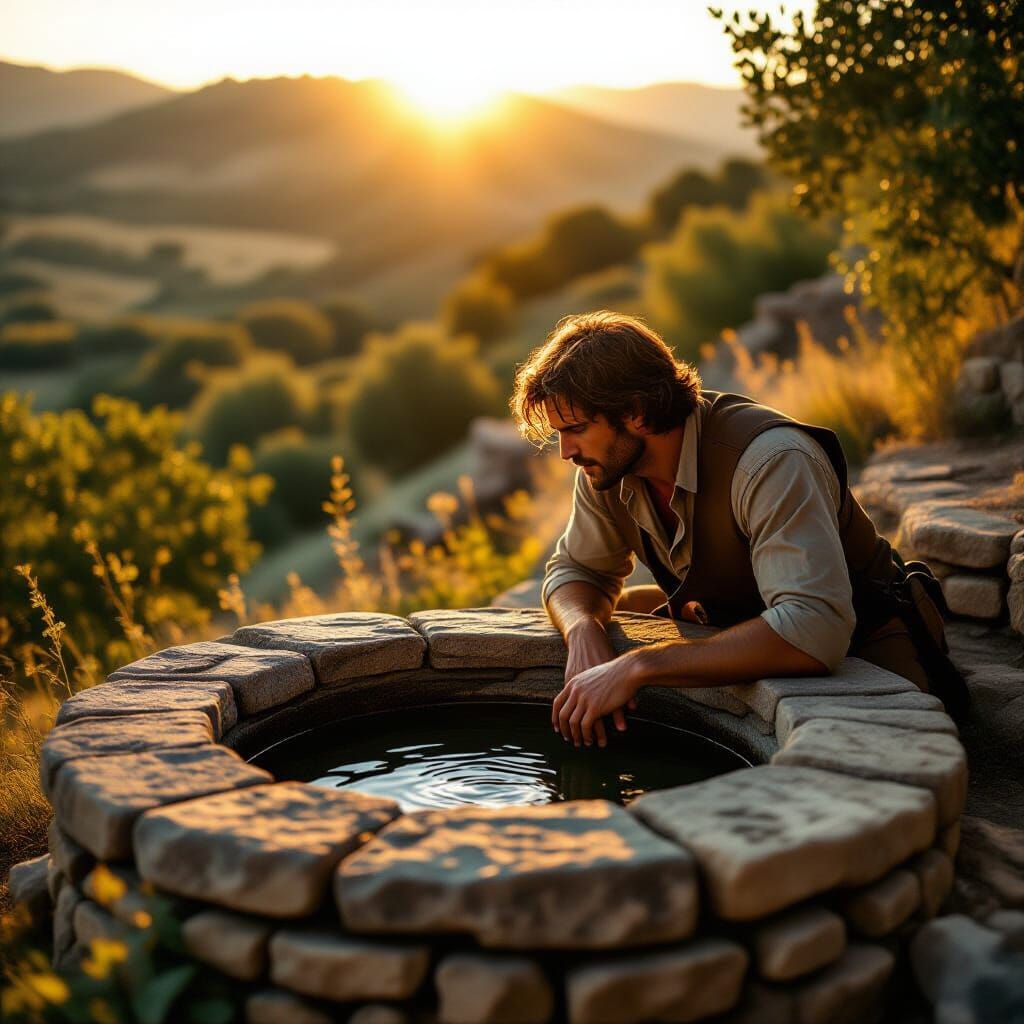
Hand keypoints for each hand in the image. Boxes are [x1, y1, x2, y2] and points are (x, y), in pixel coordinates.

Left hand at [561, 619, 633, 746]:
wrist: (627, 669)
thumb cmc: (616, 672)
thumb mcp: (593, 675)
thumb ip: (584, 685)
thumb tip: (583, 696)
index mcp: (573, 683)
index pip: (557, 703)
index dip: (556, 717)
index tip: (557, 727)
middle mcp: (575, 691)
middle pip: (563, 715)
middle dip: (565, 730)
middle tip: (568, 739)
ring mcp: (584, 699)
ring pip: (573, 723)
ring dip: (575, 736)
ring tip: (579, 743)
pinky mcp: (595, 707)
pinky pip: (585, 726)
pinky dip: (586, 736)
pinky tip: (590, 740)